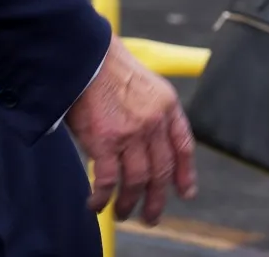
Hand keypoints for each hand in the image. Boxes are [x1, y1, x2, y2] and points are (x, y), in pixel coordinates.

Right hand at [65, 38, 196, 225]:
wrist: (83, 52)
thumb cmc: (104, 64)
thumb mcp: (142, 81)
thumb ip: (149, 110)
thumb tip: (144, 142)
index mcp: (167, 105)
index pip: (183, 146)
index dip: (186, 174)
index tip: (185, 193)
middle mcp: (154, 121)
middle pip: (161, 171)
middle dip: (156, 200)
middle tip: (150, 217)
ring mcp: (132, 132)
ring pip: (138, 181)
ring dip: (129, 203)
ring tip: (121, 214)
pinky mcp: (106, 140)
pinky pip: (108, 180)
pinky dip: (102, 197)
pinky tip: (95, 204)